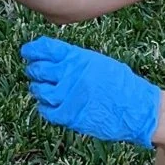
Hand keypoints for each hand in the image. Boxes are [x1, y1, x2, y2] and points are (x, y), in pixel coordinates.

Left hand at [20, 36, 161, 147]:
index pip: (46, 48)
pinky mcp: (69, 115)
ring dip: (38, 89)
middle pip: (39, 70)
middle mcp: (70, 74)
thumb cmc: (121, 85)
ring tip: (40, 89)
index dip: (32, 50)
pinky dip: (44, 107)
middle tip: (34, 72)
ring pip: (40, 91)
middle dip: (34, 70)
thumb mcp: (100, 63)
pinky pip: (47, 111)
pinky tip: (47, 105)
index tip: (27, 52)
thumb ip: (77, 60)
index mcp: (78, 58)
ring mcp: (68, 95)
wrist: (137, 108)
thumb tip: (56, 59)